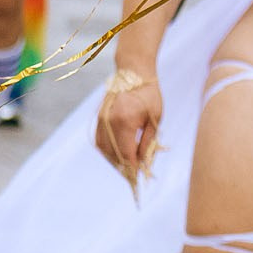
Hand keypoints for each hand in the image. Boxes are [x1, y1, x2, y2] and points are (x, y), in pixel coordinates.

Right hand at [94, 62, 162, 182]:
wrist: (132, 73)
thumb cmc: (149, 95)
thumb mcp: (155, 118)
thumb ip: (147, 142)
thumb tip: (143, 162)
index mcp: (125, 122)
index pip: (126, 153)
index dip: (132, 168)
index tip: (138, 179)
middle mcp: (109, 123)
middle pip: (113, 154)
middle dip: (123, 168)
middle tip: (133, 178)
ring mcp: (101, 121)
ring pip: (104, 150)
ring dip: (114, 161)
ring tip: (126, 169)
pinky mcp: (98, 119)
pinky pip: (100, 141)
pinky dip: (107, 151)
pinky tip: (117, 156)